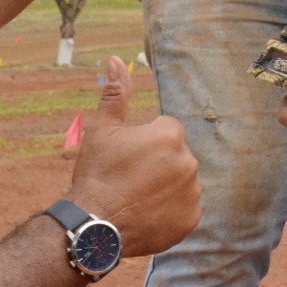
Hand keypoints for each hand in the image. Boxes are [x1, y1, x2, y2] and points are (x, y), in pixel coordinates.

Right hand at [67, 56, 199, 256]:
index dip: (145, 143)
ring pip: (181, 182)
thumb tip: (115, 59)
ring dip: (165, 186)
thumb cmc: (97, 174)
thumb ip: (116, 93)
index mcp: (170, 135)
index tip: (127, 158)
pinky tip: (147, 214)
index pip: (166, 131)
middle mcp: (188, 161)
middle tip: (130, 179)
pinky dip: (170, 211)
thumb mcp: (102, 130)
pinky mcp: (191, 218)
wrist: (94, 227)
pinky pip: (185, 208)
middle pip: (175, 156)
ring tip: (137, 198)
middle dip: (157, 164)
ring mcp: (192, 192)